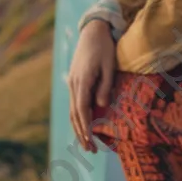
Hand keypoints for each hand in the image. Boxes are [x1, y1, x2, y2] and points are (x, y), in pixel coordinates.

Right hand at [67, 19, 116, 152]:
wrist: (93, 30)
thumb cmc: (104, 46)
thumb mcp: (109, 65)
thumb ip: (106, 85)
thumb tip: (102, 106)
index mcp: (82, 81)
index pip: (82, 110)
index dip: (86, 127)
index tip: (90, 141)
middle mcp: (74, 83)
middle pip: (75, 114)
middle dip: (81, 133)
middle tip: (90, 150)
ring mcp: (72, 81)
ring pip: (72, 110)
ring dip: (78, 127)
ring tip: (86, 143)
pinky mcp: (74, 79)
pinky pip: (75, 102)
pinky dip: (78, 116)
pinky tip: (84, 124)